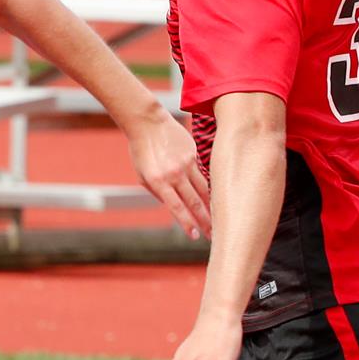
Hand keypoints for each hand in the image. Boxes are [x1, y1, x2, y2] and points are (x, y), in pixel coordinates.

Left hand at [125, 106, 211, 239]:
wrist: (148, 123)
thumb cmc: (141, 151)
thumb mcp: (143, 176)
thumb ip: (158, 192)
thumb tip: (175, 208)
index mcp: (158, 181)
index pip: (176, 207)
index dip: (186, 223)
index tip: (195, 236)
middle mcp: (173, 173)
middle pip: (194, 202)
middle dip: (204, 220)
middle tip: (212, 234)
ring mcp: (185, 163)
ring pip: (203, 189)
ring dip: (210, 206)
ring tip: (217, 218)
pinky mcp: (192, 155)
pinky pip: (202, 174)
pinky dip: (207, 187)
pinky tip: (213, 197)